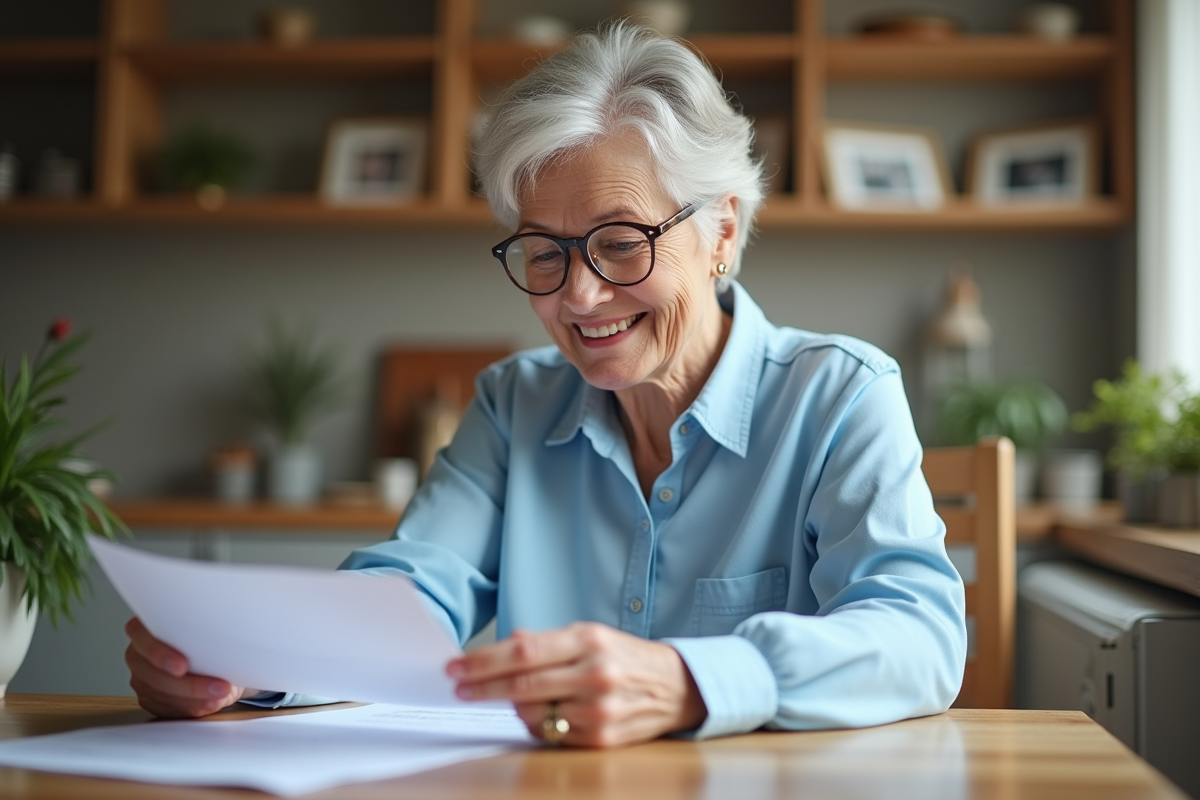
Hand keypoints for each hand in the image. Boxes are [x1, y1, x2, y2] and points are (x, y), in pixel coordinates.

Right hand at [124, 617, 250, 717]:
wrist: (218, 658)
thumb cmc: (212, 636)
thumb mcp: (213, 624)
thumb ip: (208, 625)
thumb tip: (229, 626)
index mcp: (147, 625)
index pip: (139, 635)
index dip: (158, 653)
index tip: (183, 666)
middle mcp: (139, 652)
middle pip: (151, 673)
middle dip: (187, 684)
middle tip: (218, 687)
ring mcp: (142, 677)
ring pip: (160, 693)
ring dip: (194, 698)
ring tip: (222, 694)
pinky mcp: (151, 697)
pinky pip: (166, 708)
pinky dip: (192, 707)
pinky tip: (211, 703)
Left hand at [446, 622, 705, 746]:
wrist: (676, 687)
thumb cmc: (625, 656)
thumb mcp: (590, 634)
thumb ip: (546, 641)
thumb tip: (505, 645)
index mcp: (590, 641)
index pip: (524, 652)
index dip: (484, 661)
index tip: (457, 666)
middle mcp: (595, 675)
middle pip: (522, 684)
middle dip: (482, 686)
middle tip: (459, 686)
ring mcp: (599, 711)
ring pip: (533, 714)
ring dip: (512, 706)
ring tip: (513, 695)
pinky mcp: (601, 739)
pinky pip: (551, 735)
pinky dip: (538, 723)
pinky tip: (544, 711)